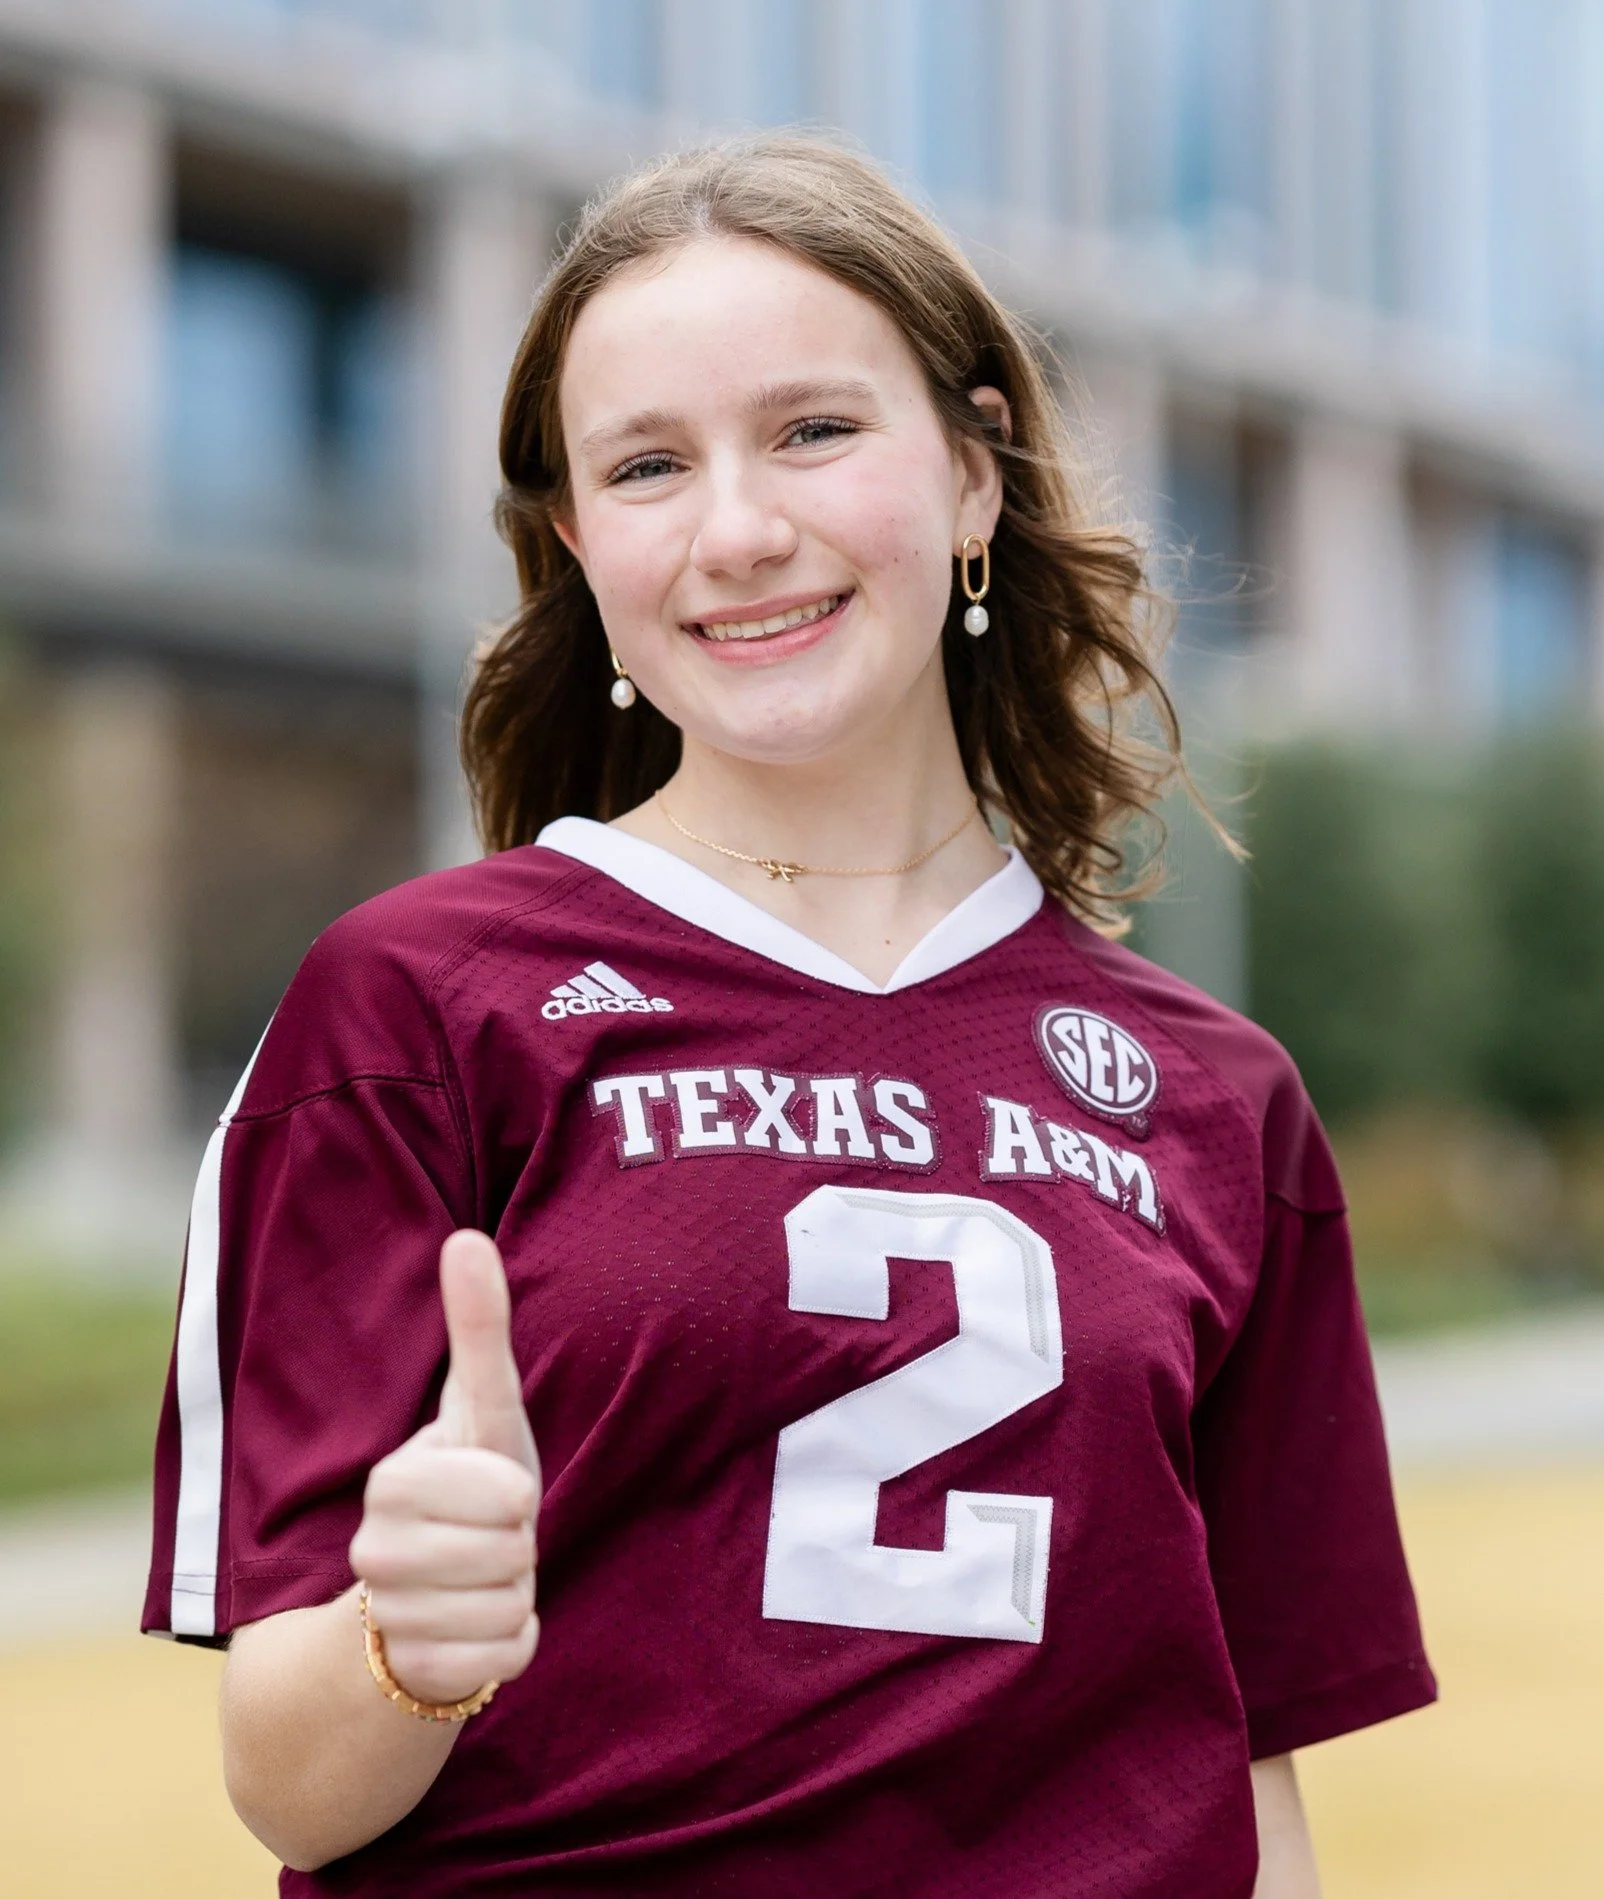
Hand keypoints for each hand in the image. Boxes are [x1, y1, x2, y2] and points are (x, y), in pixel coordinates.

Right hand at [349, 1231, 541, 1705]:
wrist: (430, 1590)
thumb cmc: (470, 1483)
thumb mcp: (483, 1407)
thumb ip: (478, 1327)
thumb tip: (466, 1237)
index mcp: (390, 1484)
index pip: (504, 1491)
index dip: (518, 1491)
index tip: (495, 1489)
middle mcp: (372, 1554)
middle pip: (510, 1555)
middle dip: (523, 1547)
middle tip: (495, 1539)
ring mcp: (390, 1620)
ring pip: (509, 1607)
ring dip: (519, 1593)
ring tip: (487, 1578)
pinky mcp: (417, 1675)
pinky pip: (506, 1658)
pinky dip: (514, 1643)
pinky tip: (482, 1625)